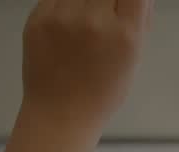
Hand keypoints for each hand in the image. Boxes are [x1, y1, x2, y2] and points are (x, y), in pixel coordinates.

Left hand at [21, 0, 151, 132]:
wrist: (60, 113)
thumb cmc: (102, 92)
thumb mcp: (134, 59)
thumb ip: (140, 20)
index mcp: (125, 34)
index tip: (126, 5)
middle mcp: (94, 20)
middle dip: (110, 0)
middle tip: (106, 14)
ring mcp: (62, 16)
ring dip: (87, 1)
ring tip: (87, 18)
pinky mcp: (38, 16)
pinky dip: (67, 3)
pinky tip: (68, 22)